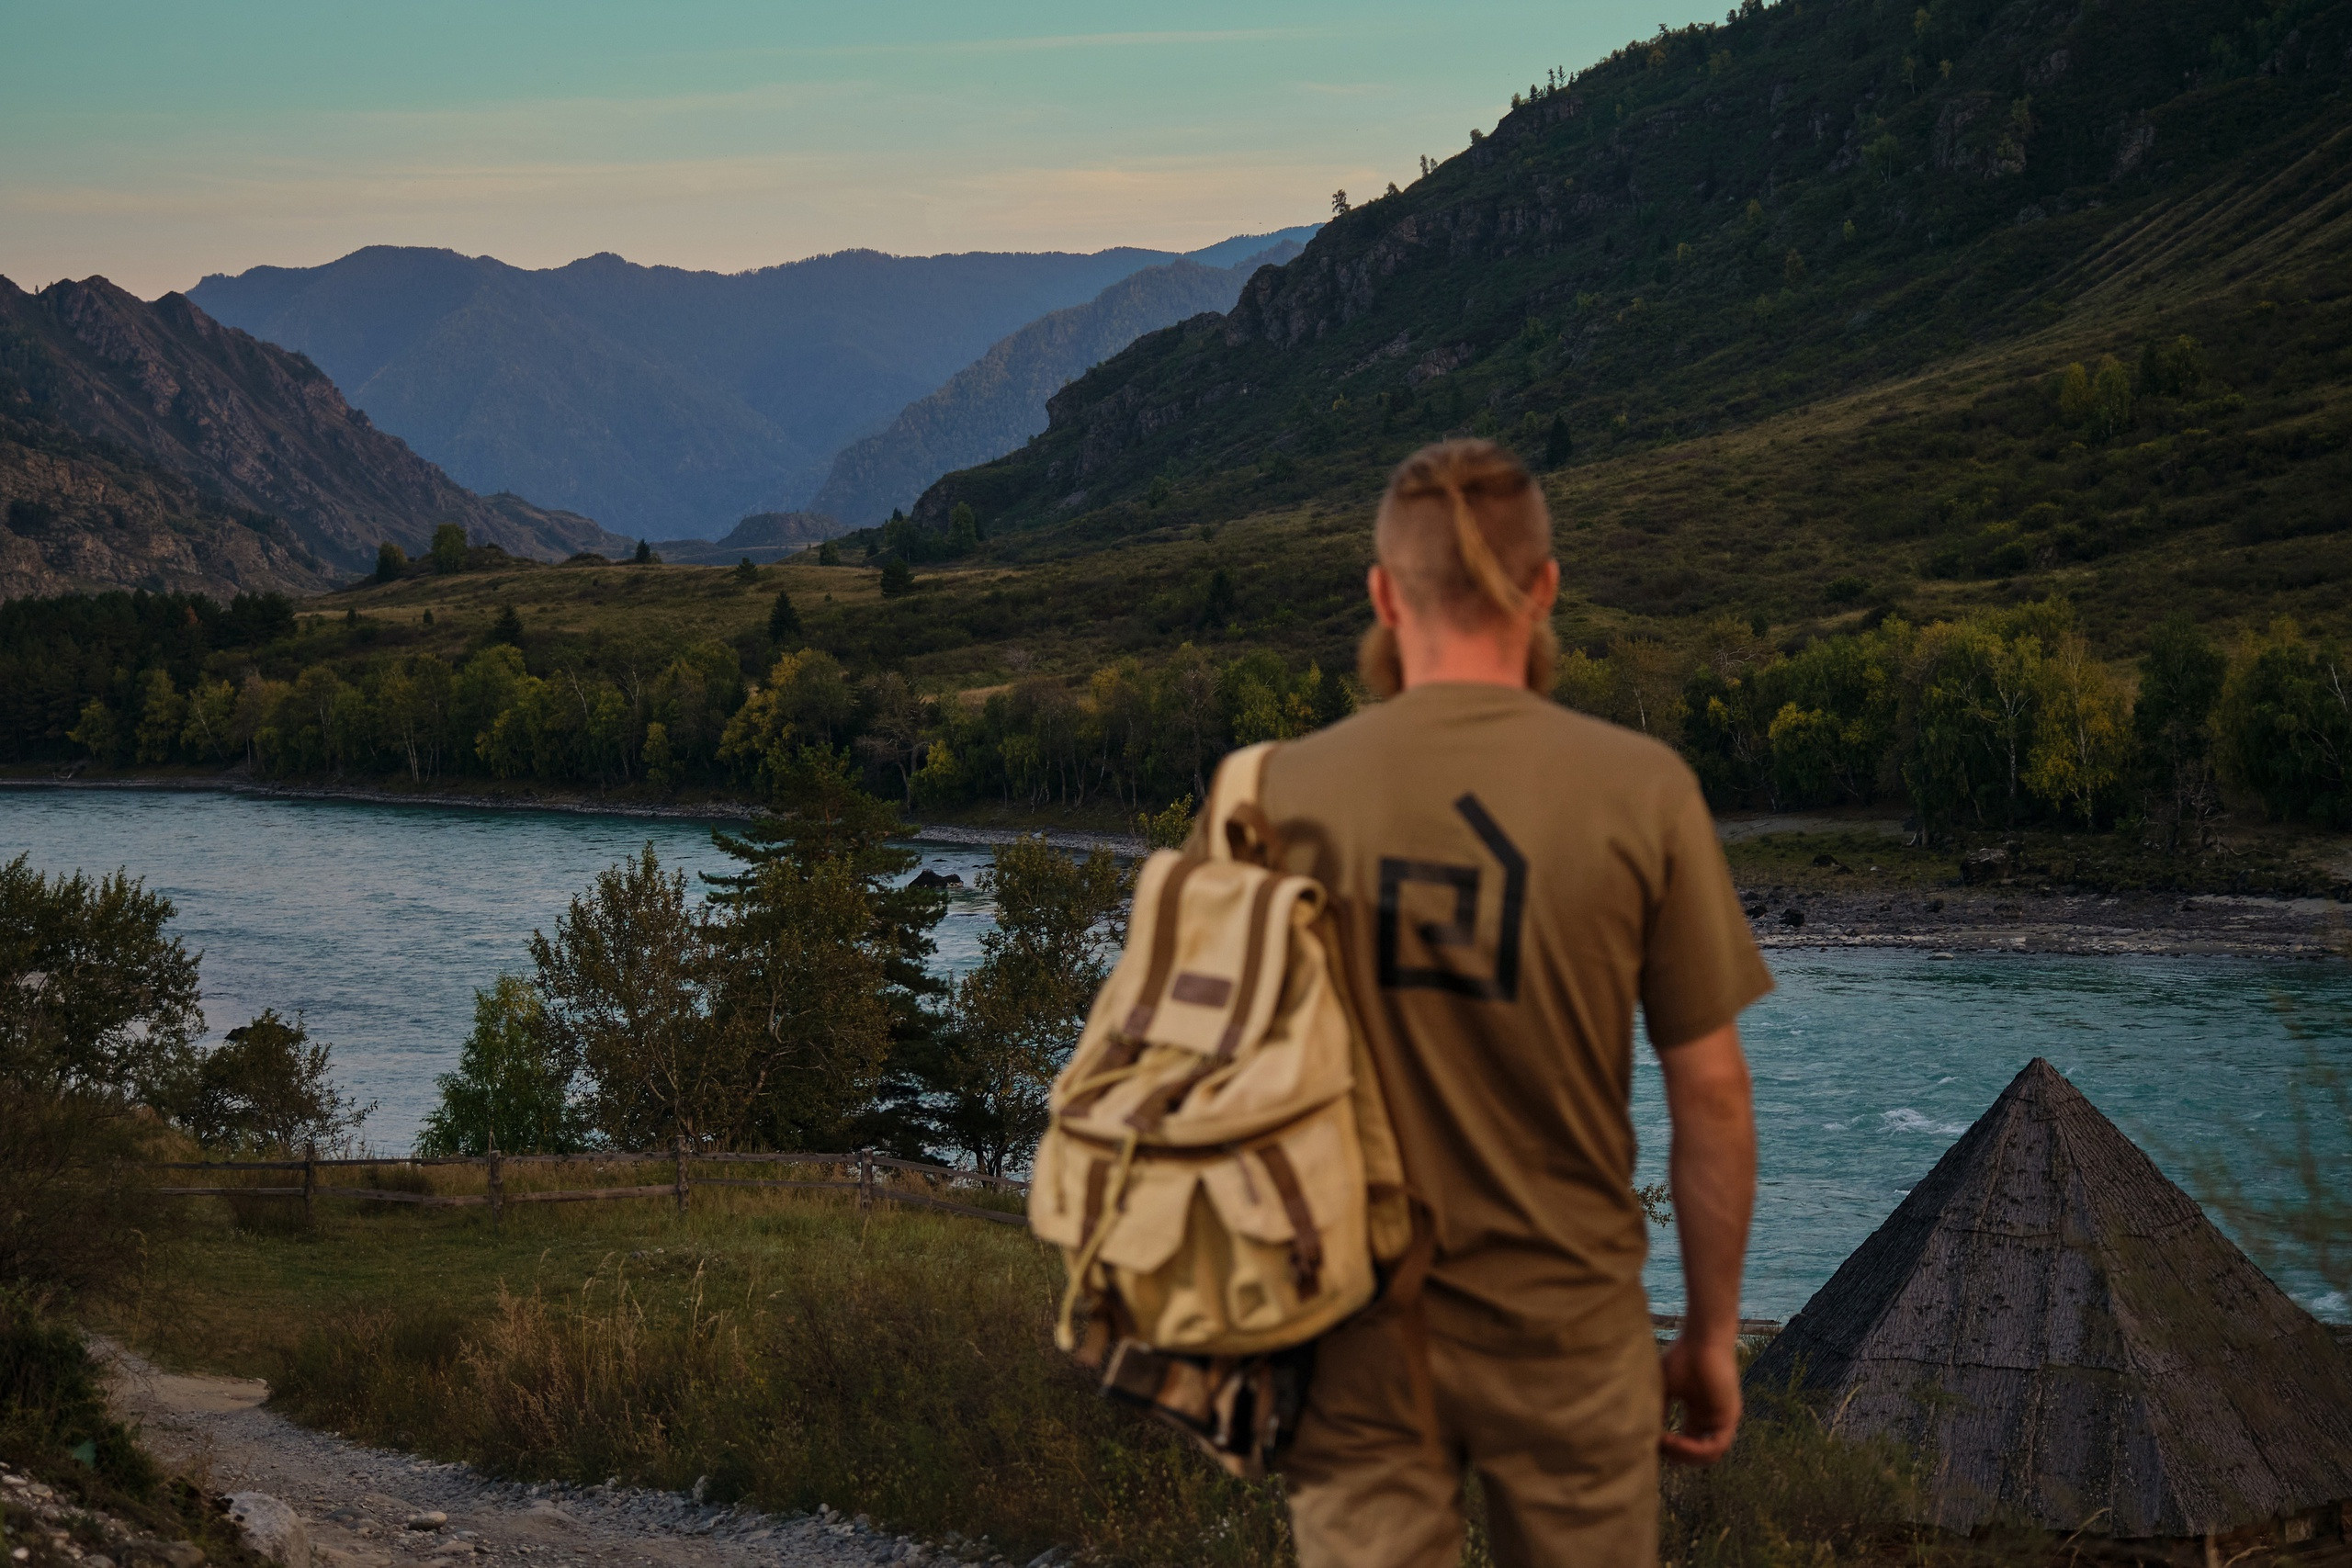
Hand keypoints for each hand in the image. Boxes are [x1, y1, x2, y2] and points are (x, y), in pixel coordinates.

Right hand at [1658, 1332, 1740, 1464]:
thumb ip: (1658, 1411)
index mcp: (1698, 1412)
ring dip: (1685, 1456)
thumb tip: (1646, 1434)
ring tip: (1664, 1444)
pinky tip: (1676, 1441)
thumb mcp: (1664, 1389)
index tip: (1650, 1446)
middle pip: (1698, 1453)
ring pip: (1709, 1455)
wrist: (1702, 1340)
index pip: (1687, 1442)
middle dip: (1676, 1456)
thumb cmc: (1682, 1357)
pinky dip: (1695, 1449)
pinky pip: (1716, 1446)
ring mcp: (1722, 1419)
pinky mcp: (1730, 1417)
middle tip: (1656, 1447)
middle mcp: (1711, 1418)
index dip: (1670, 1450)